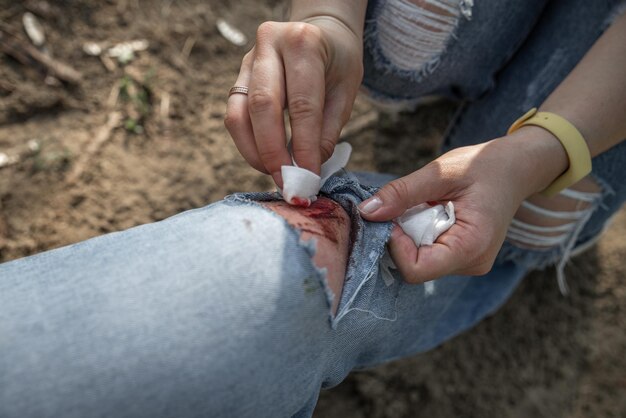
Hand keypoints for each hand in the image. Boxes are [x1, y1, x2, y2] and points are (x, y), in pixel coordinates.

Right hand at [224, 17, 363, 186]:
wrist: (320, 31)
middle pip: (262, 106)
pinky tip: (266, 159)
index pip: (302, 104)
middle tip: (286, 182)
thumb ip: (328, 129)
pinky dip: (248, 143)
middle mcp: (269, 45)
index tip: (309, 177)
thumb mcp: (346, 91)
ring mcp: (248, 60)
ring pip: (238, 114)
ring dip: (254, 152)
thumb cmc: (338, 62)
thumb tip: (309, 169)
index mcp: (303, 43)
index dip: (304, 146)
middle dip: (273, 152)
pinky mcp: (238, 76)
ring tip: (275, 174)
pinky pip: (234, 116)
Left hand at [358, 132, 567, 282]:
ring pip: (419, 259)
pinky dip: (420, 232)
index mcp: (472, 247)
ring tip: (428, 204)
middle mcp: (471, 263)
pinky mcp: (462, 256)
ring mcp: (467, 262)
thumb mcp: (441, 172)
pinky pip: (428, 252)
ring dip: (411, 233)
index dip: (396, 245)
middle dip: (403, 236)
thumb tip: (366, 212)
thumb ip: (402, 193)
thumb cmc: (485, 165)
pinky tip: (433, 211)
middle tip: (412, 203)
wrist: (516, 167)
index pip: (416, 270)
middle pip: (415, 265)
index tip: (394, 215)